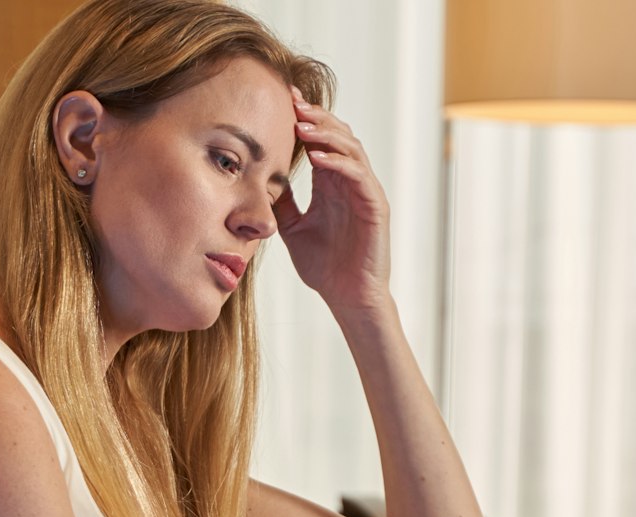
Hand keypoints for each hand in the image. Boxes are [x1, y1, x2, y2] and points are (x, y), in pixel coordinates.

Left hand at [273, 86, 390, 317]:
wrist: (348, 299)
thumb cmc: (325, 267)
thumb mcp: (292, 228)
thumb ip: (282, 202)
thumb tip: (259, 180)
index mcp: (332, 183)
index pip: (320, 140)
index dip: (304, 119)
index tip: (282, 100)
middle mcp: (350, 182)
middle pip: (338, 134)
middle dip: (315, 116)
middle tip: (292, 101)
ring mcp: (365, 192)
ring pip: (351, 148)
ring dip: (326, 134)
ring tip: (301, 125)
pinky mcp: (375, 206)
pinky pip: (359, 175)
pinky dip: (339, 163)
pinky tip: (317, 157)